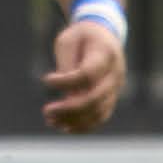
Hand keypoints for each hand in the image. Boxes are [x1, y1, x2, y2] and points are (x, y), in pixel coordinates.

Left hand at [42, 16, 125, 131]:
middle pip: (95, 98)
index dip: (66, 81)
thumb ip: (67, 65)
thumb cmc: (81, 37)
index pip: (87, 74)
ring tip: (51, 121)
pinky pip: (101, 116)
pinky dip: (85, 125)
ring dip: (75, 120)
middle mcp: (115, 74)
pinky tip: (65, 127)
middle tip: (47, 111)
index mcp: (105, 53)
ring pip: (99, 111)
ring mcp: (116, 88)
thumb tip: (65, 95)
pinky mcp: (112, 98)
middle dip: (69, 109)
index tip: (46, 79)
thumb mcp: (69, 41)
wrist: (103, 35)